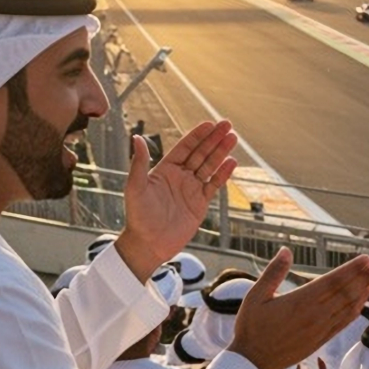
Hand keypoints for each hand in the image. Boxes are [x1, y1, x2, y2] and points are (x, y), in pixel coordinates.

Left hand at [115, 121, 237, 280]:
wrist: (148, 244)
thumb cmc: (138, 216)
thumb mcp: (135, 187)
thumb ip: (139, 163)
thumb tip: (137, 137)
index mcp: (165, 169)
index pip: (184, 147)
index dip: (197, 135)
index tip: (209, 124)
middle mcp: (180, 177)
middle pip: (200, 153)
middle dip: (213, 139)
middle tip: (227, 125)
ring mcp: (191, 189)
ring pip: (209, 166)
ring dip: (221, 152)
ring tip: (233, 138)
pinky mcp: (200, 203)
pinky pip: (214, 185)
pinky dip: (223, 174)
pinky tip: (232, 162)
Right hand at [230, 249, 368, 368]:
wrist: (253, 363)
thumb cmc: (251, 328)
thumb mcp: (255, 296)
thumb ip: (273, 273)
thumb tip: (286, 250)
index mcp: (300, 301)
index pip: (333, 281)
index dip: (352, 269)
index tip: (367, 259)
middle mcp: (315, 315)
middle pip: (346, 292)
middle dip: (365, 277)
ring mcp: (320, 329)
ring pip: (348, 308)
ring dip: (364, 293)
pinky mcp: (321, 340)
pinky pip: (343, 323)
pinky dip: (355, 311)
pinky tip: (362, 302)